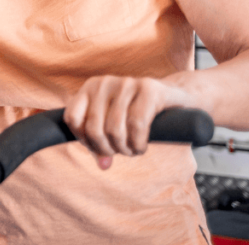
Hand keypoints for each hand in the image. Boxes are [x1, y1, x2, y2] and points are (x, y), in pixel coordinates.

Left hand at [64, 75, 196, 169]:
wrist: (176, 97)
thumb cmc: (139, 114)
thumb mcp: (114, 126)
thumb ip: (102, 144)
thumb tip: (103, 166)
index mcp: (90, 88)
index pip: (72, 118)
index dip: (83, 139)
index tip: (98, 148)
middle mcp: (104, 83)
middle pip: (93, 128)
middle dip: (107, 149)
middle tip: (121, 153)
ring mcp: (126, 83)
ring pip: (114, 128)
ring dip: (124, 149)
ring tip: (132, 150)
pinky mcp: (148, 88)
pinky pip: (136, 124)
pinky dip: (138, 143)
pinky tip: (141, 147)